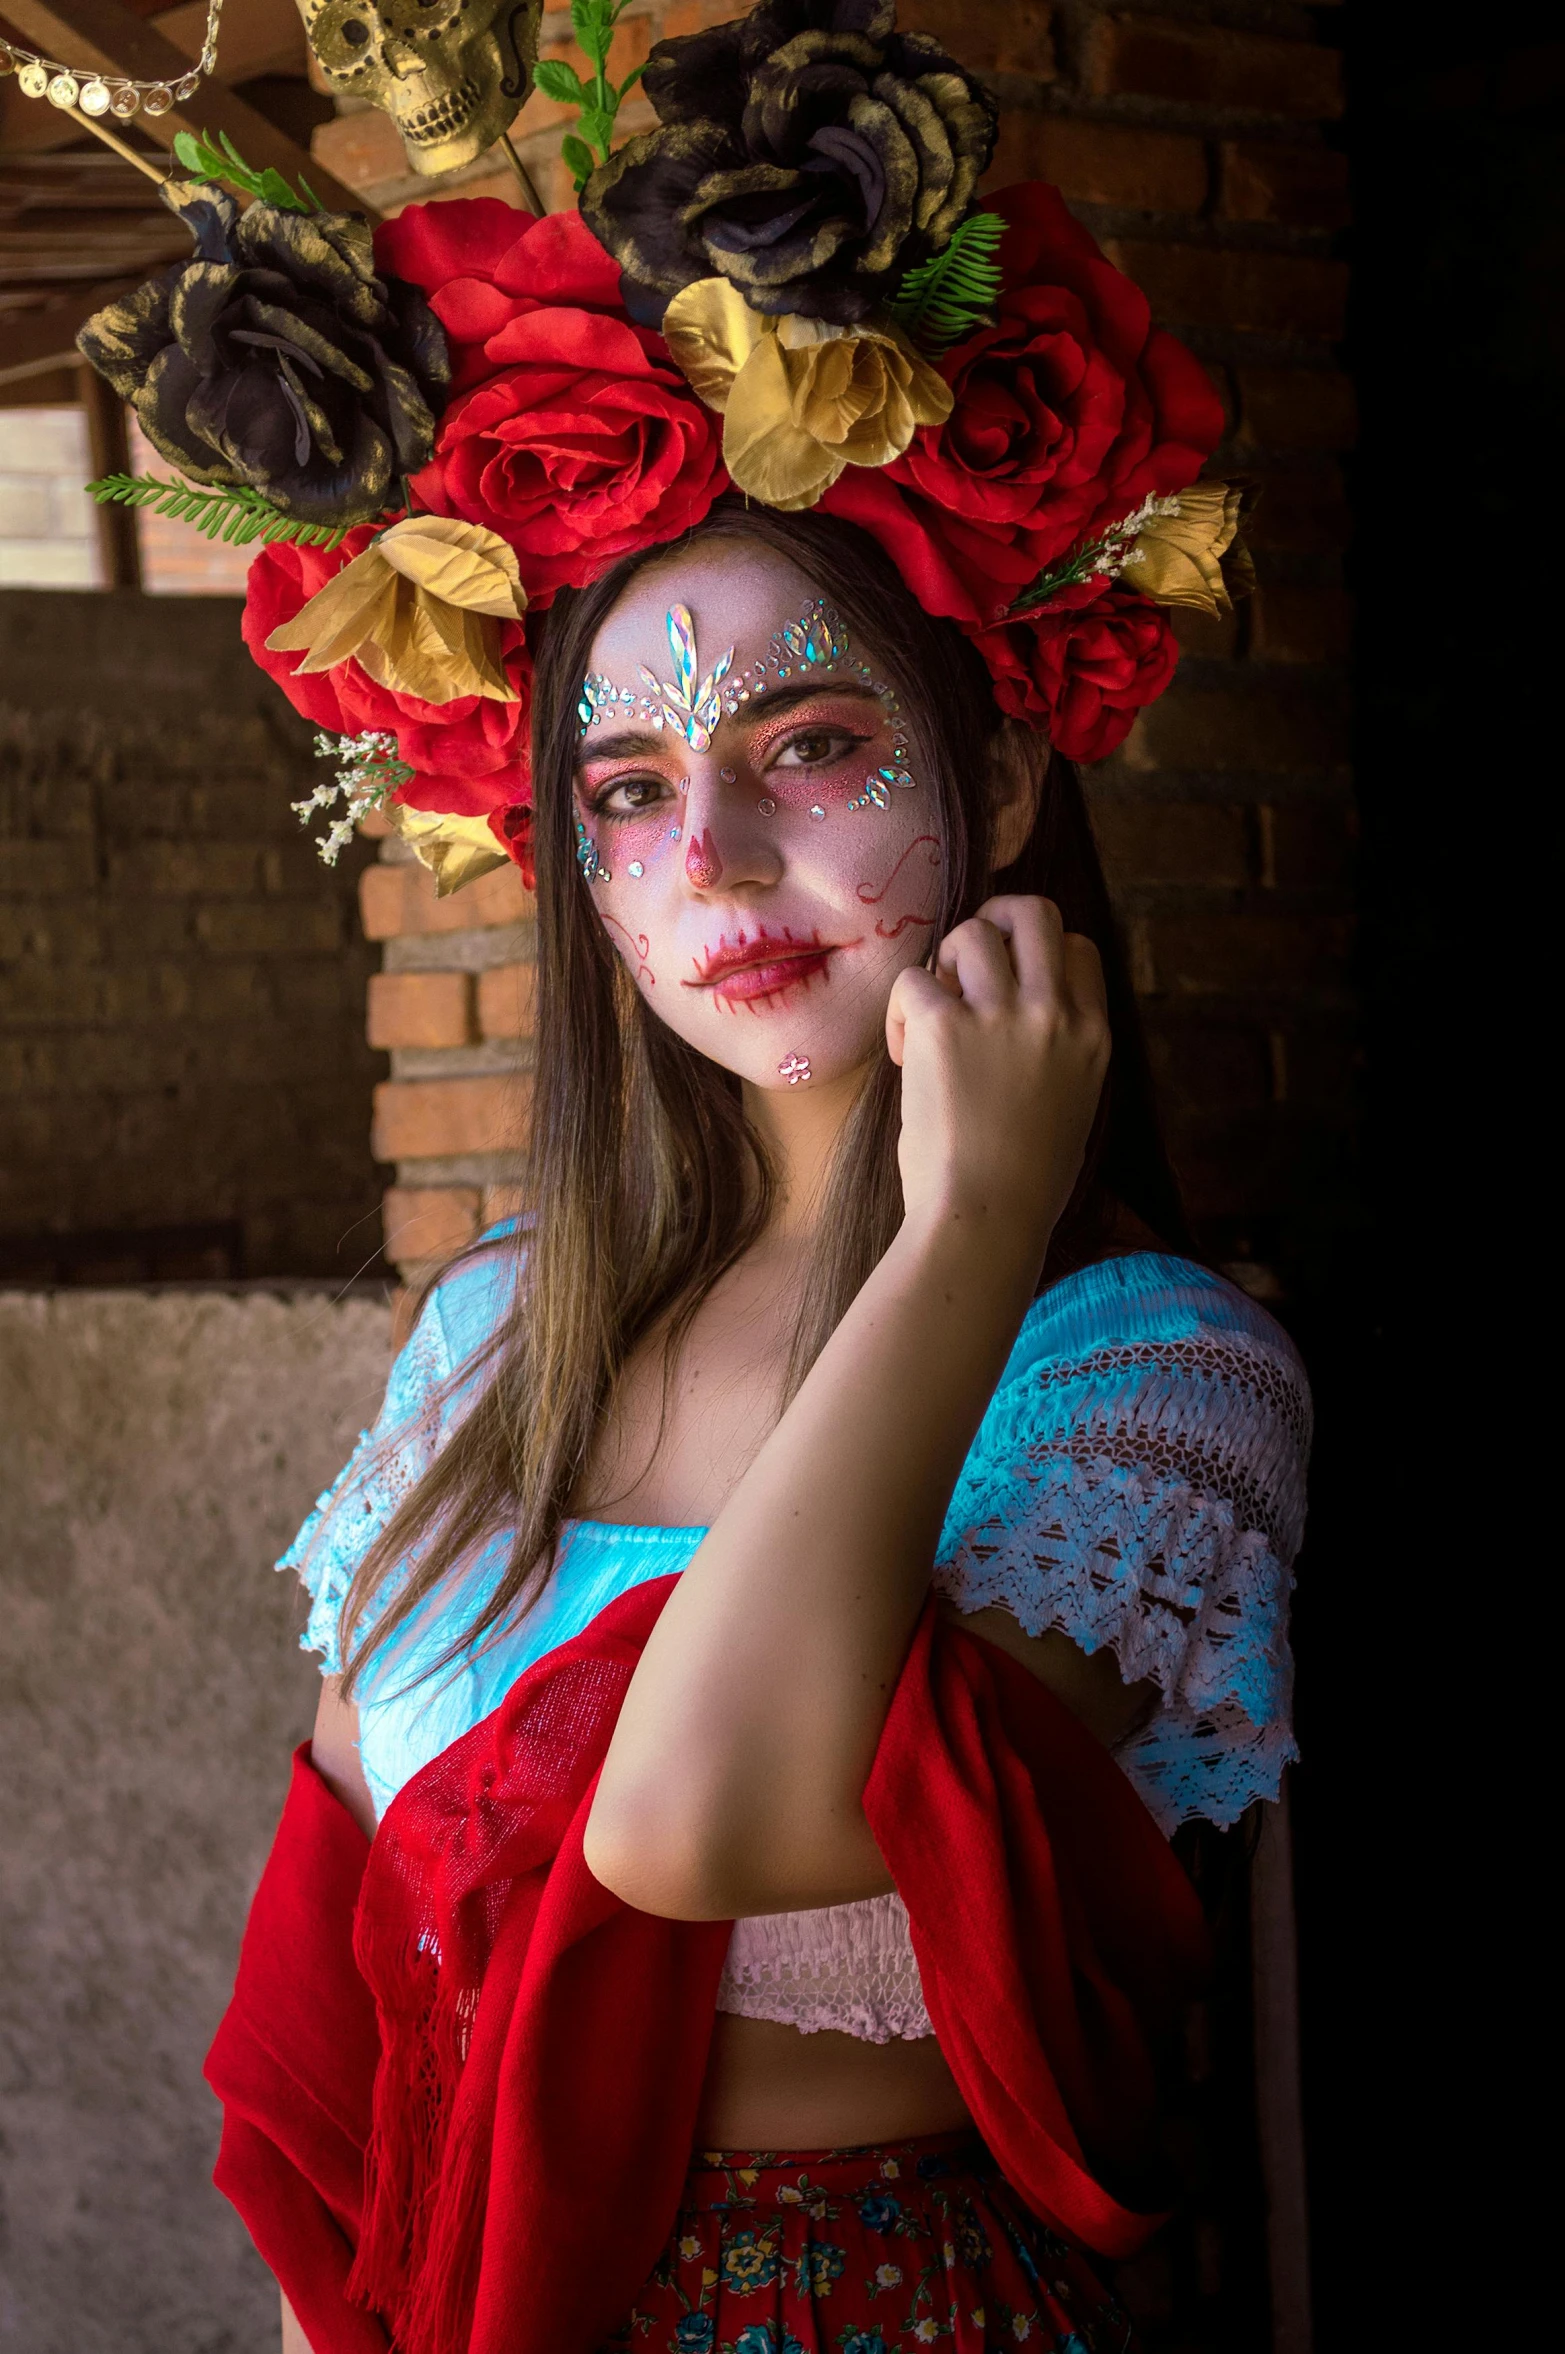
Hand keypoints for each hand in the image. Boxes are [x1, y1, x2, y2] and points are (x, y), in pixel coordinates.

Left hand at [884, 896, 1108, 1266]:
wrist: (986, 1217)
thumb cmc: (1024, 1183)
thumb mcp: (1072, 1107)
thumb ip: (1059, 1052)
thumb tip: (1017, 1017)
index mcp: (1093, 1036)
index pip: (1079, 948)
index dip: (1040, 955)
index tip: (1011, 989)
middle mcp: (1053, 1013)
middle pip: (1034, 912)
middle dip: (995, 919)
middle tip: (965, 962)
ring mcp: (1000, 1015)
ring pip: (971, 933)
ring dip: (943, 962)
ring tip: (932, 1012)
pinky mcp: (944, 1027)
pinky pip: (913, 979)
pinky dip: (900, 1011)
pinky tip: (903, 1054)